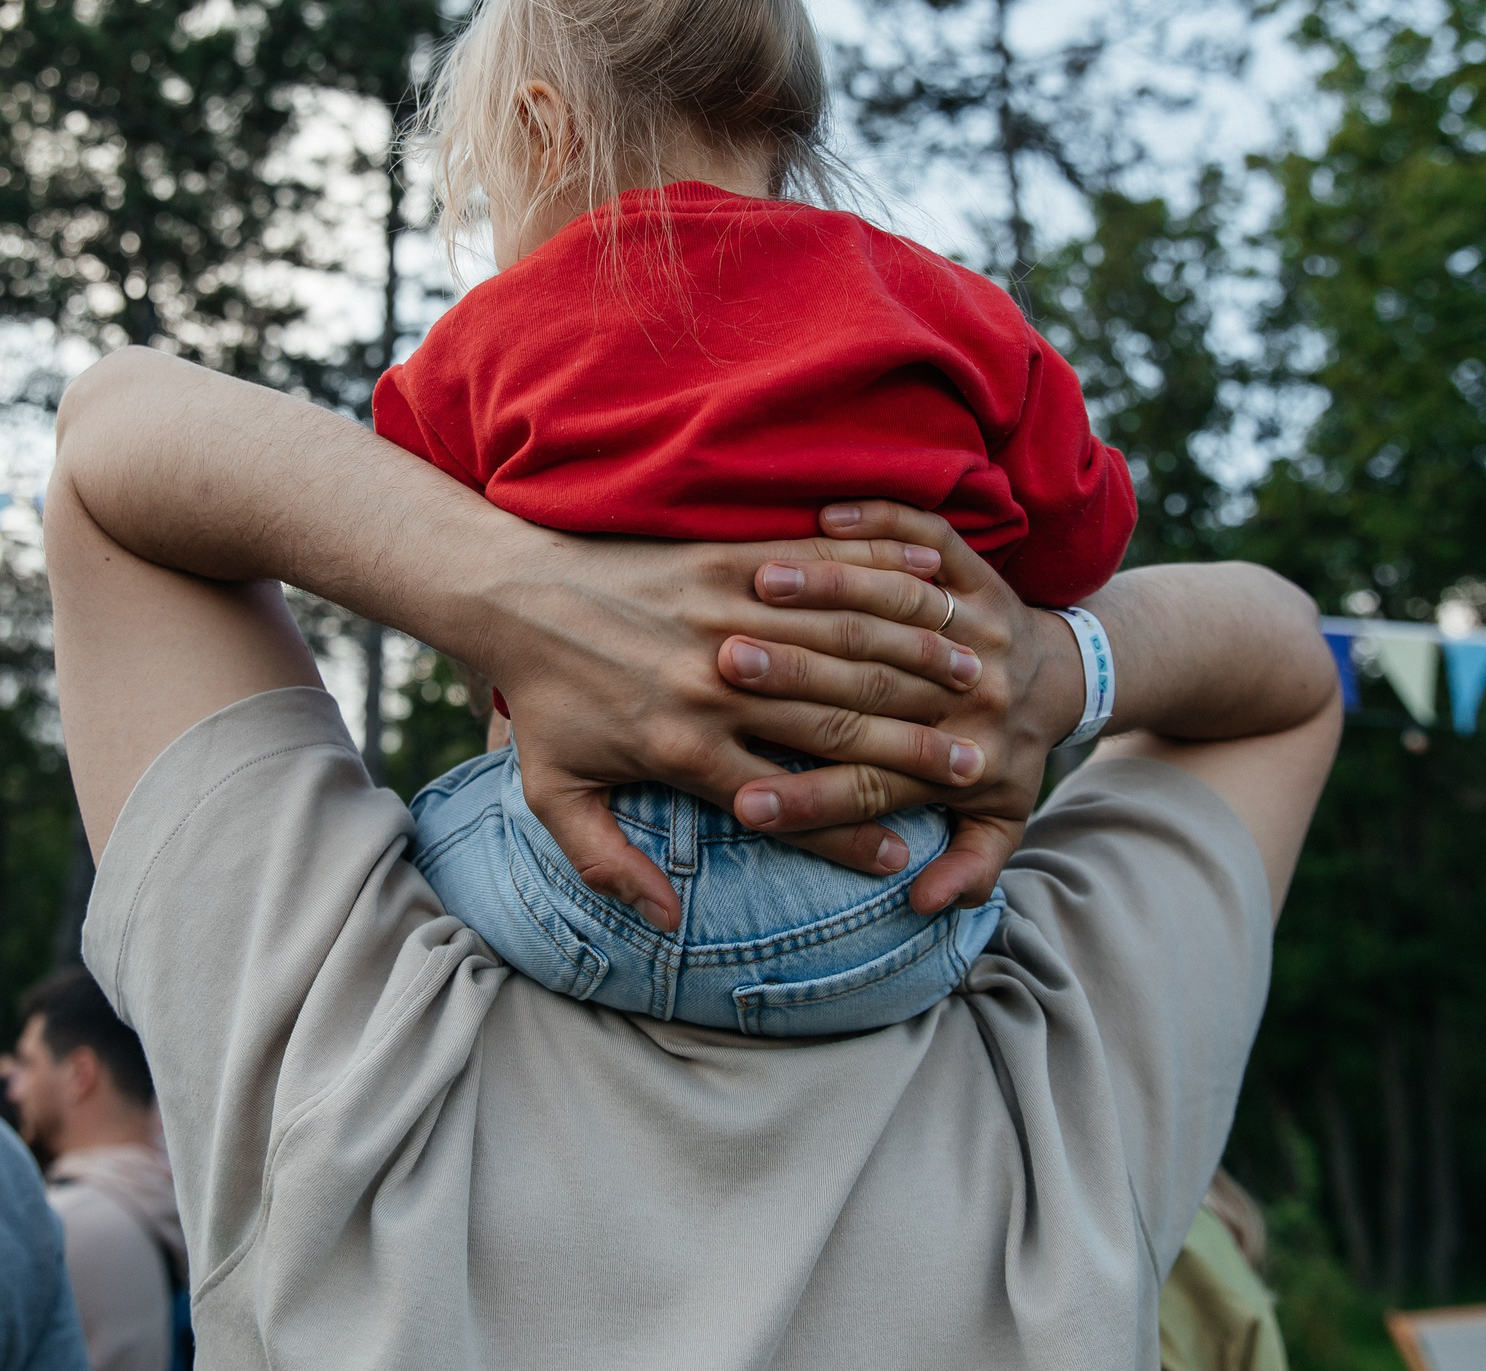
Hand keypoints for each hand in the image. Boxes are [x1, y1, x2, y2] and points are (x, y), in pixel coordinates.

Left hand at [474, 527, 998, 930]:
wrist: (513, 594)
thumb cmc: (542, 701)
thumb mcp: (554, 794)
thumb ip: (605, 864)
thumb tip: (663, 921)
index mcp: (681, 751)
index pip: (785, 805)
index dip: (847, 837)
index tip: (902, 861)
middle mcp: (711, 689)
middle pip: (832, 728)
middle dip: (909, 755)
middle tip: (970, 773)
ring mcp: (721, 620)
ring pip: (837, 650)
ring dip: (911, 667)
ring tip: (972, 690)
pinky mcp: (724, 564)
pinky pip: (813, 578)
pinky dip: (873, 588)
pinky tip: (920, 597)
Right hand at [712, 502, 1085, 913]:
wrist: (1069, 676)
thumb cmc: (1012, 753)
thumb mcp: (1007, 819)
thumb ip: (974, 865)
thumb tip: (930, 905)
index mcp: (964, 757)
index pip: (869, 788)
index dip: (810, 805)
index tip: (748, 810)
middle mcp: (965, 689)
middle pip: (864, 688)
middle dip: (793, 680)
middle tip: (724, 674)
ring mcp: (972, 620)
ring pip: (891, 603)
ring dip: (826, 592)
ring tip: (760, 594)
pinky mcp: (972, 569)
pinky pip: (929, 533)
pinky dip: (886, 522)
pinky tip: (831, 516)